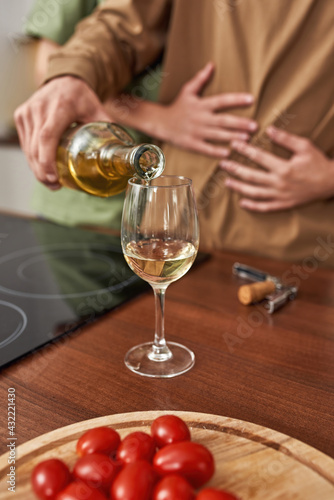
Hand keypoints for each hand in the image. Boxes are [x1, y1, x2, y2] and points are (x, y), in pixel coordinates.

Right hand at [14, 76, 110, 188]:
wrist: (63, 79)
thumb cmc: (81, 97)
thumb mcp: (97, 110)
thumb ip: (108, 128)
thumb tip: (121, 152)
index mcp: (60, 107)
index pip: (47, 137)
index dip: (47, 160)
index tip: (54, 177)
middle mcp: (40, 108)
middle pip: (35, 146)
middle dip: (43, 171)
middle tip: (55, 186)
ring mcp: (28, 112)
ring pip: (28, 147)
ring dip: (37, 168)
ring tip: (50, 182)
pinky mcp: (22, 116)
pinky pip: (25, 142)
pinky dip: (32, 158)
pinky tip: (42, 170)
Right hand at [106, 62, 256, 157]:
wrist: (161, 122)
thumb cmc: (177, 106)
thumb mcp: (187, 90)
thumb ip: (200, 78)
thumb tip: (212, 64)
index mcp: (201, 105)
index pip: (222, 100)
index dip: (236, 100)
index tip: (251, 99)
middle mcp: (200, 118)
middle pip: (223, 120)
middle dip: (239, 123)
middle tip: (255, 126)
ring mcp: (196, 132)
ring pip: (217, 135)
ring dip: (232, 137)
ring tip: (247, 139)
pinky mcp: (191, 144)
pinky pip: (206, 149)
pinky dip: (216, 151)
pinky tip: (228, 152)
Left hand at [220, 126, 333, 211]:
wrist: (331, 183)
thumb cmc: (318, 163)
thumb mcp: (304, 146)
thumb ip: (285, 139)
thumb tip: (269, 129)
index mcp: (283, 168)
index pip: (258, 157)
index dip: (244, 150)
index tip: (233, 145)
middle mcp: (279, 183)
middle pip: (251, 176)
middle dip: (235, 169)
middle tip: (222, 164)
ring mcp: (280, 196)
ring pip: (254, 193)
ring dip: (238, 187)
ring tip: (226, 181)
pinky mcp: (283, 205)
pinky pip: (264, 207)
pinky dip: (252, 206)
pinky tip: (242, 202)